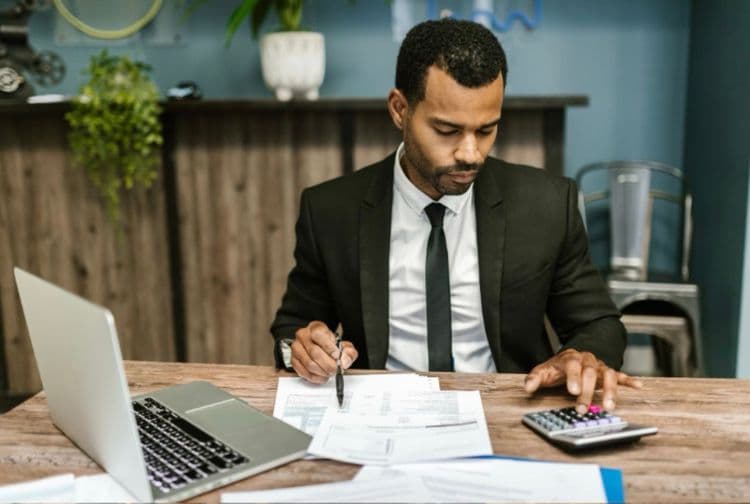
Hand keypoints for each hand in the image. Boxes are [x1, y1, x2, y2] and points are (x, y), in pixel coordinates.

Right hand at [291, 321, 357, 383]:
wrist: (319, 346)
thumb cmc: (330, 345)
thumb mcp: (344, 345)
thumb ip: (348, 353)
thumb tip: (344, 361)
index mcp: (315, 328)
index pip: (319, 335)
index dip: (329, 348)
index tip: (337, 356)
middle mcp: (303, 336)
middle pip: (314, 352)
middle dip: (328, 364)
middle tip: (336, 369)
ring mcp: (296, 348)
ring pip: (309, 364)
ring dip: (322, 372)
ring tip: (330, 373)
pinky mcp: (293, 360)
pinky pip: (303, 372)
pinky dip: (315, 377)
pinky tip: (322, 376)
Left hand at [523, 349, 642, 413]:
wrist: (571, 357)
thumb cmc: (557, 368)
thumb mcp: (543, 371)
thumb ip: (535, 378)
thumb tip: (528, 387)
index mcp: (570, 358)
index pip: (573, 366)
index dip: (573, 378)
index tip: (572, 391)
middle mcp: (587, 360)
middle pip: (590, 373)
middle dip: (587, 391)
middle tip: (582, 408)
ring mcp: (599, 367)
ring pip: (608, 375)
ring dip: (609, 391)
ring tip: (609, 406)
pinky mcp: (608, 373)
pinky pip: (620, 375)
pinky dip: (629, 381)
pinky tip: (638, 386)